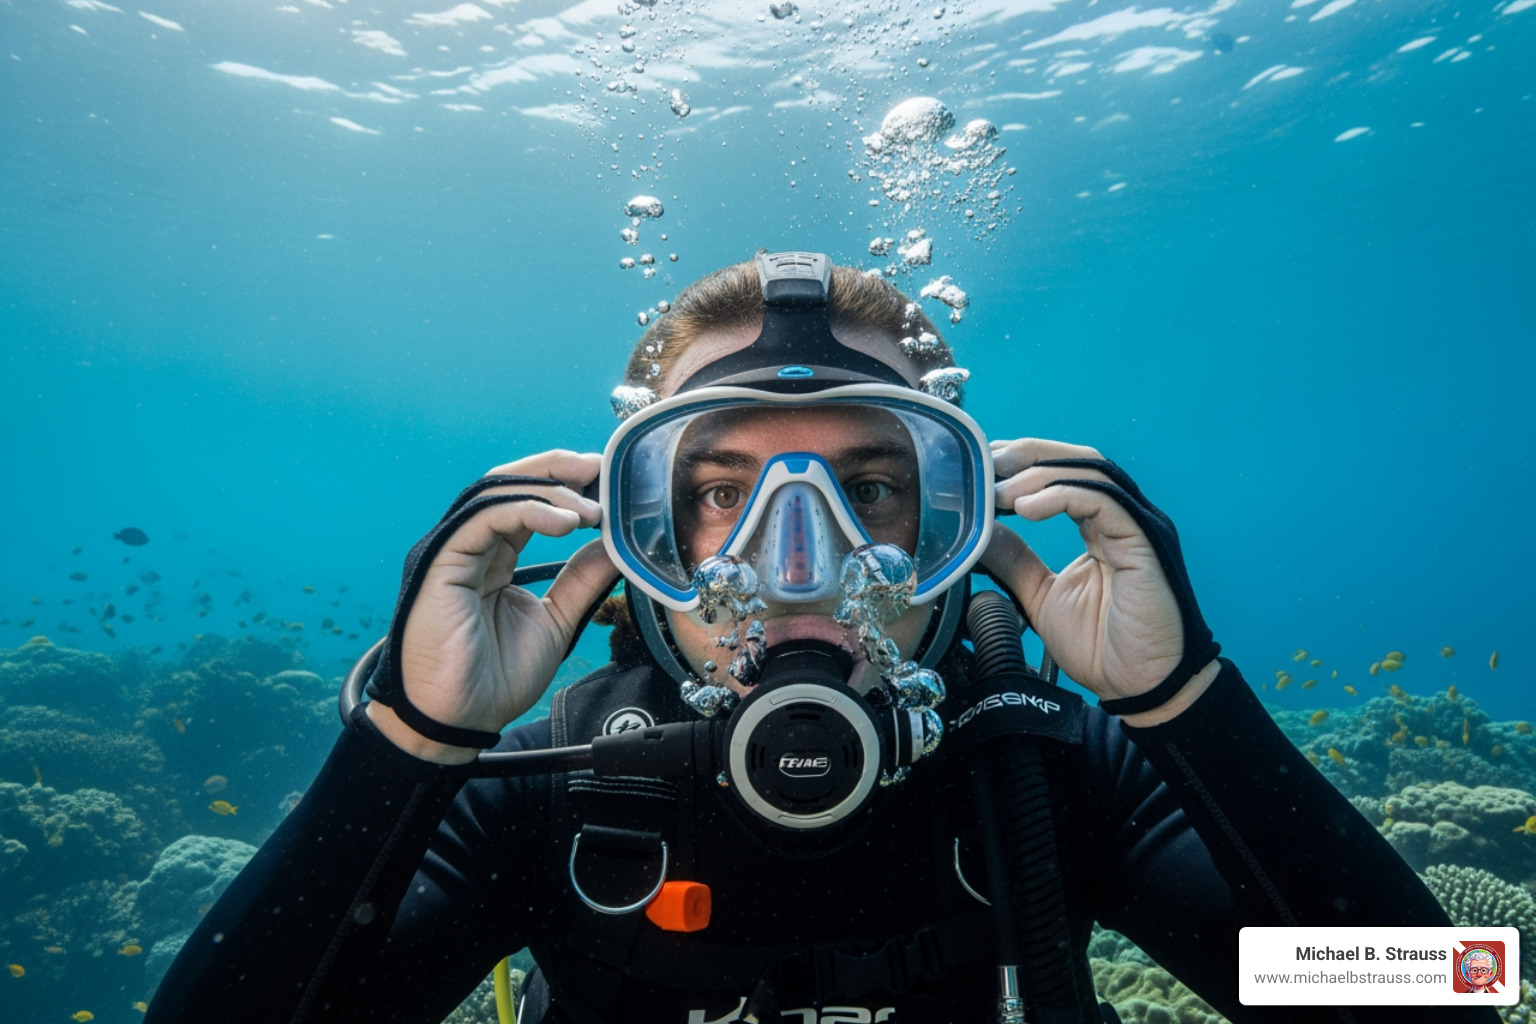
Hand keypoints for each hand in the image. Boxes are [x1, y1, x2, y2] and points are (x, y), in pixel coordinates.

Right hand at [370, 451, 617, 761]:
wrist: (457, 721)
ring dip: (552, 491)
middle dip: (560, 470)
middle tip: (603, 471)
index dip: (567, 487)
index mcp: (493, 557)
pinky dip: (529, 510)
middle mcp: (470, 546)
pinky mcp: (441, 560)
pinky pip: (485, 516)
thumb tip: (614, 545)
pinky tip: (566, 523)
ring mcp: (452, 549)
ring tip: (593, 509)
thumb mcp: (555, 620)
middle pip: (511, 483)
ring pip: (498, 490)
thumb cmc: (493, 680)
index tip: (609, 486)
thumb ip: (581, 580)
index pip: (529, 502)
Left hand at [981, 438, 1218, 725]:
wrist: (1141, 689)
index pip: (1065, 475)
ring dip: (1038, 475)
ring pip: (1091, 471)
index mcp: (1102, 527)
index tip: (981, 471)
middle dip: (1028, 455)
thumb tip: (982, 533)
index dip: (1024, 465)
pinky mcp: (1146, 541)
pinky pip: (1103, 499)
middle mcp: (1124, 518)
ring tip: (998, 491)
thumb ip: (1017, 562)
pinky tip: (1026, 508)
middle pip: (1078, 460)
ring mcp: (1139, 526)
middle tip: (985, 465)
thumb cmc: (1103, 649)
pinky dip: (1061, 495)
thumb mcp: (1042, 597)